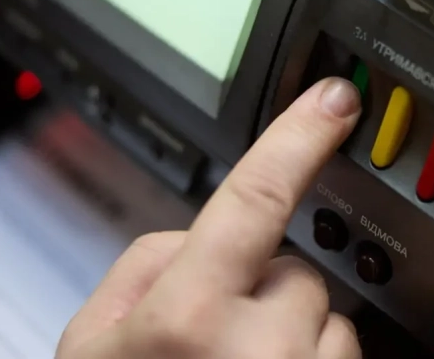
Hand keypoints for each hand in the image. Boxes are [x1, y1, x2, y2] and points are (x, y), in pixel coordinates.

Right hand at [56, 78, 362, 358]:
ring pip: (329, 320)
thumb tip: (201, 235)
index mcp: (186, 320)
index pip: (257, 198)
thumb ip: (147, 263)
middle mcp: (259, 353)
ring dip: (296, 336)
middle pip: (299, 272)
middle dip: (269, 290)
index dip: (300, 138)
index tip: (337, 99)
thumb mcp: (96, 342)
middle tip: (222, 337)